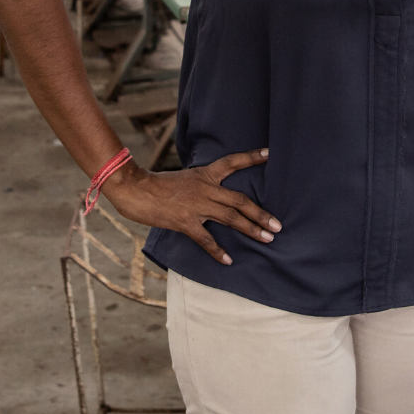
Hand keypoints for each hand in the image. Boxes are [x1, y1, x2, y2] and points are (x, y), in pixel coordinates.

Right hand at [102, 148, 278, 264]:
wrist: (135, 189)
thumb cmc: (158, 185)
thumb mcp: (185, 178)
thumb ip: (202, 185)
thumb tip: (216, 193)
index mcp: (205, 174)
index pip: (232, 162)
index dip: (251, 157)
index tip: (270, 153)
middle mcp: (205, 188)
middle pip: (240, 200)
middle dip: (261, 214)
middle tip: (278, 225)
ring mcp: (196, 205)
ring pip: (230, 218)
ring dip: (250, 229)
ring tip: (267, 239)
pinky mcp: (185, 221)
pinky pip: (206, 239)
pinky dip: (218, 251)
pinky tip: (229, 260)